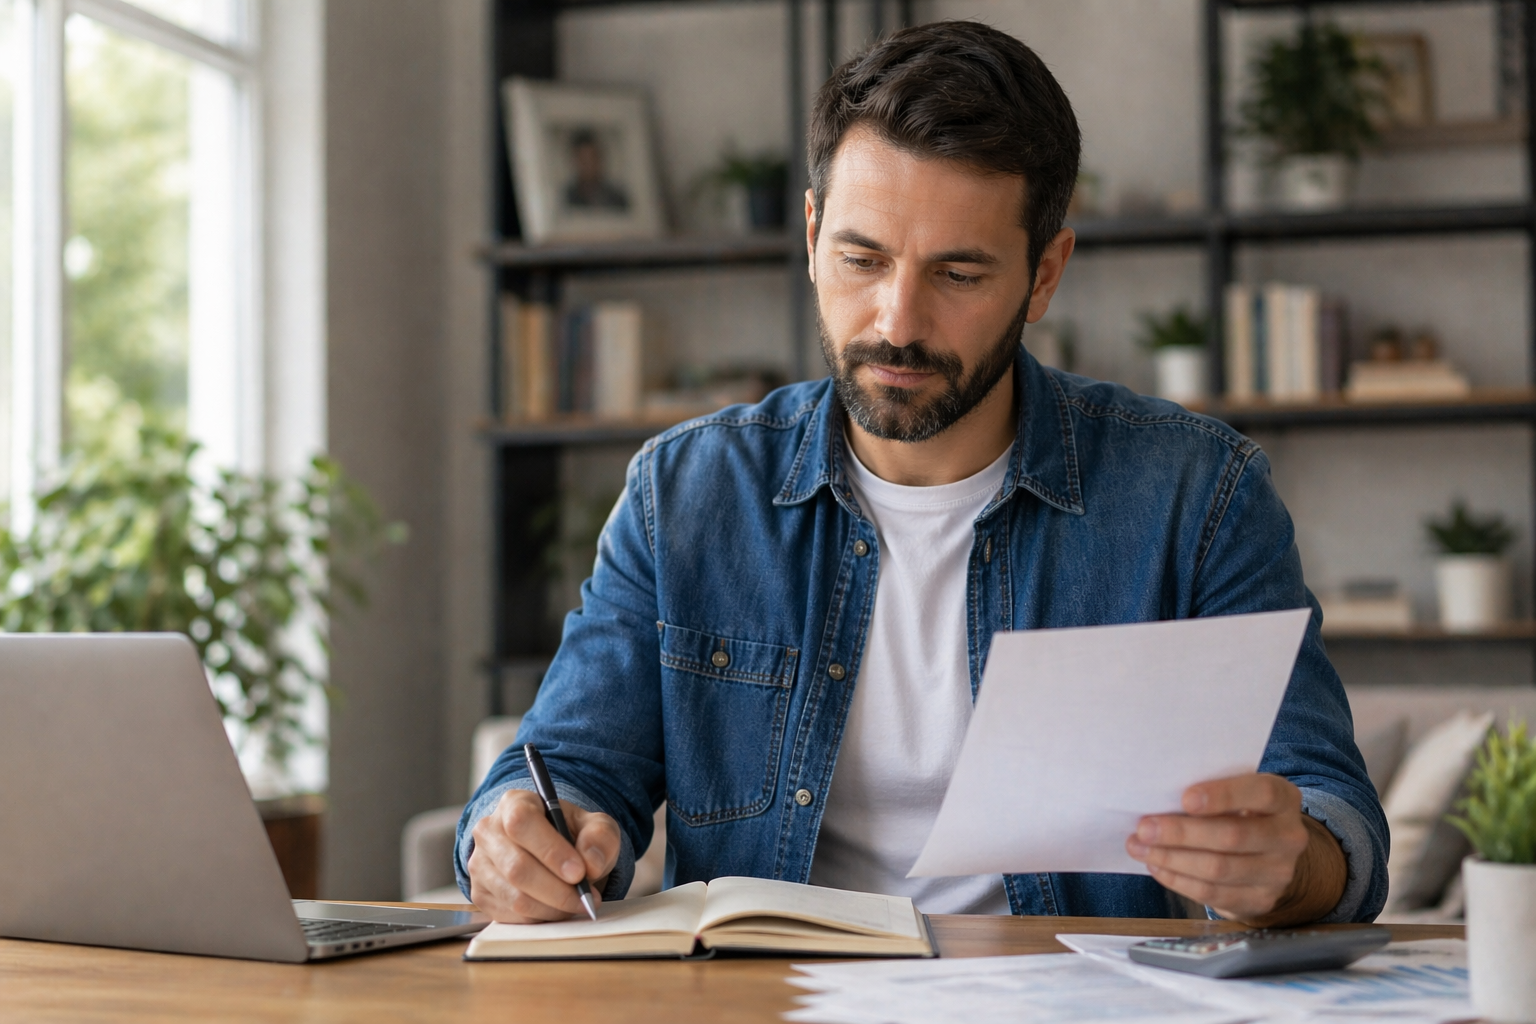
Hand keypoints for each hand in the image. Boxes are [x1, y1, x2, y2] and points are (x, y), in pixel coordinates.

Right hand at [468, 789, 620, 922]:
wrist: (553, 852)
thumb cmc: (572, 835)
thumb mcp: (596, 826)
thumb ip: (600, 837)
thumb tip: (591, 863)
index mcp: (514, 803)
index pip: (522, 823)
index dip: (550, 850)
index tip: (579, 872)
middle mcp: (489, 831)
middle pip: (516, 867)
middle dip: (557, 890)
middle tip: (586, 898)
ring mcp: (480, 864)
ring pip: (514, 897)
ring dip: (552, 908)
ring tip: (577, 904)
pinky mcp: (481, 894)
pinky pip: (511, 916)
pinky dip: (540, 918)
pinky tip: (558, 909)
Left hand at [1124, 773, 1345, 926]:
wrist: (1268, 855)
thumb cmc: (1239, 812)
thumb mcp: (1237, 794)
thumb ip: (1211, 793)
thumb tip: (1157, 797)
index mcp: (1284, 798)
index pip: (1261, 793)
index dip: (1223, 796)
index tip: (1186, 799)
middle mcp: (1289, 836)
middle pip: (1232, 836)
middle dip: (1181, 833)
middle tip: (1144, 828)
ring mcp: (1278, 873)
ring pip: (1218, 869)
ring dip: (1172, 859)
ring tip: (1139, 847)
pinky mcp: (1261, 900)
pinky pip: (1213, 893)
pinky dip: (1179, 880)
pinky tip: (1157, 867)